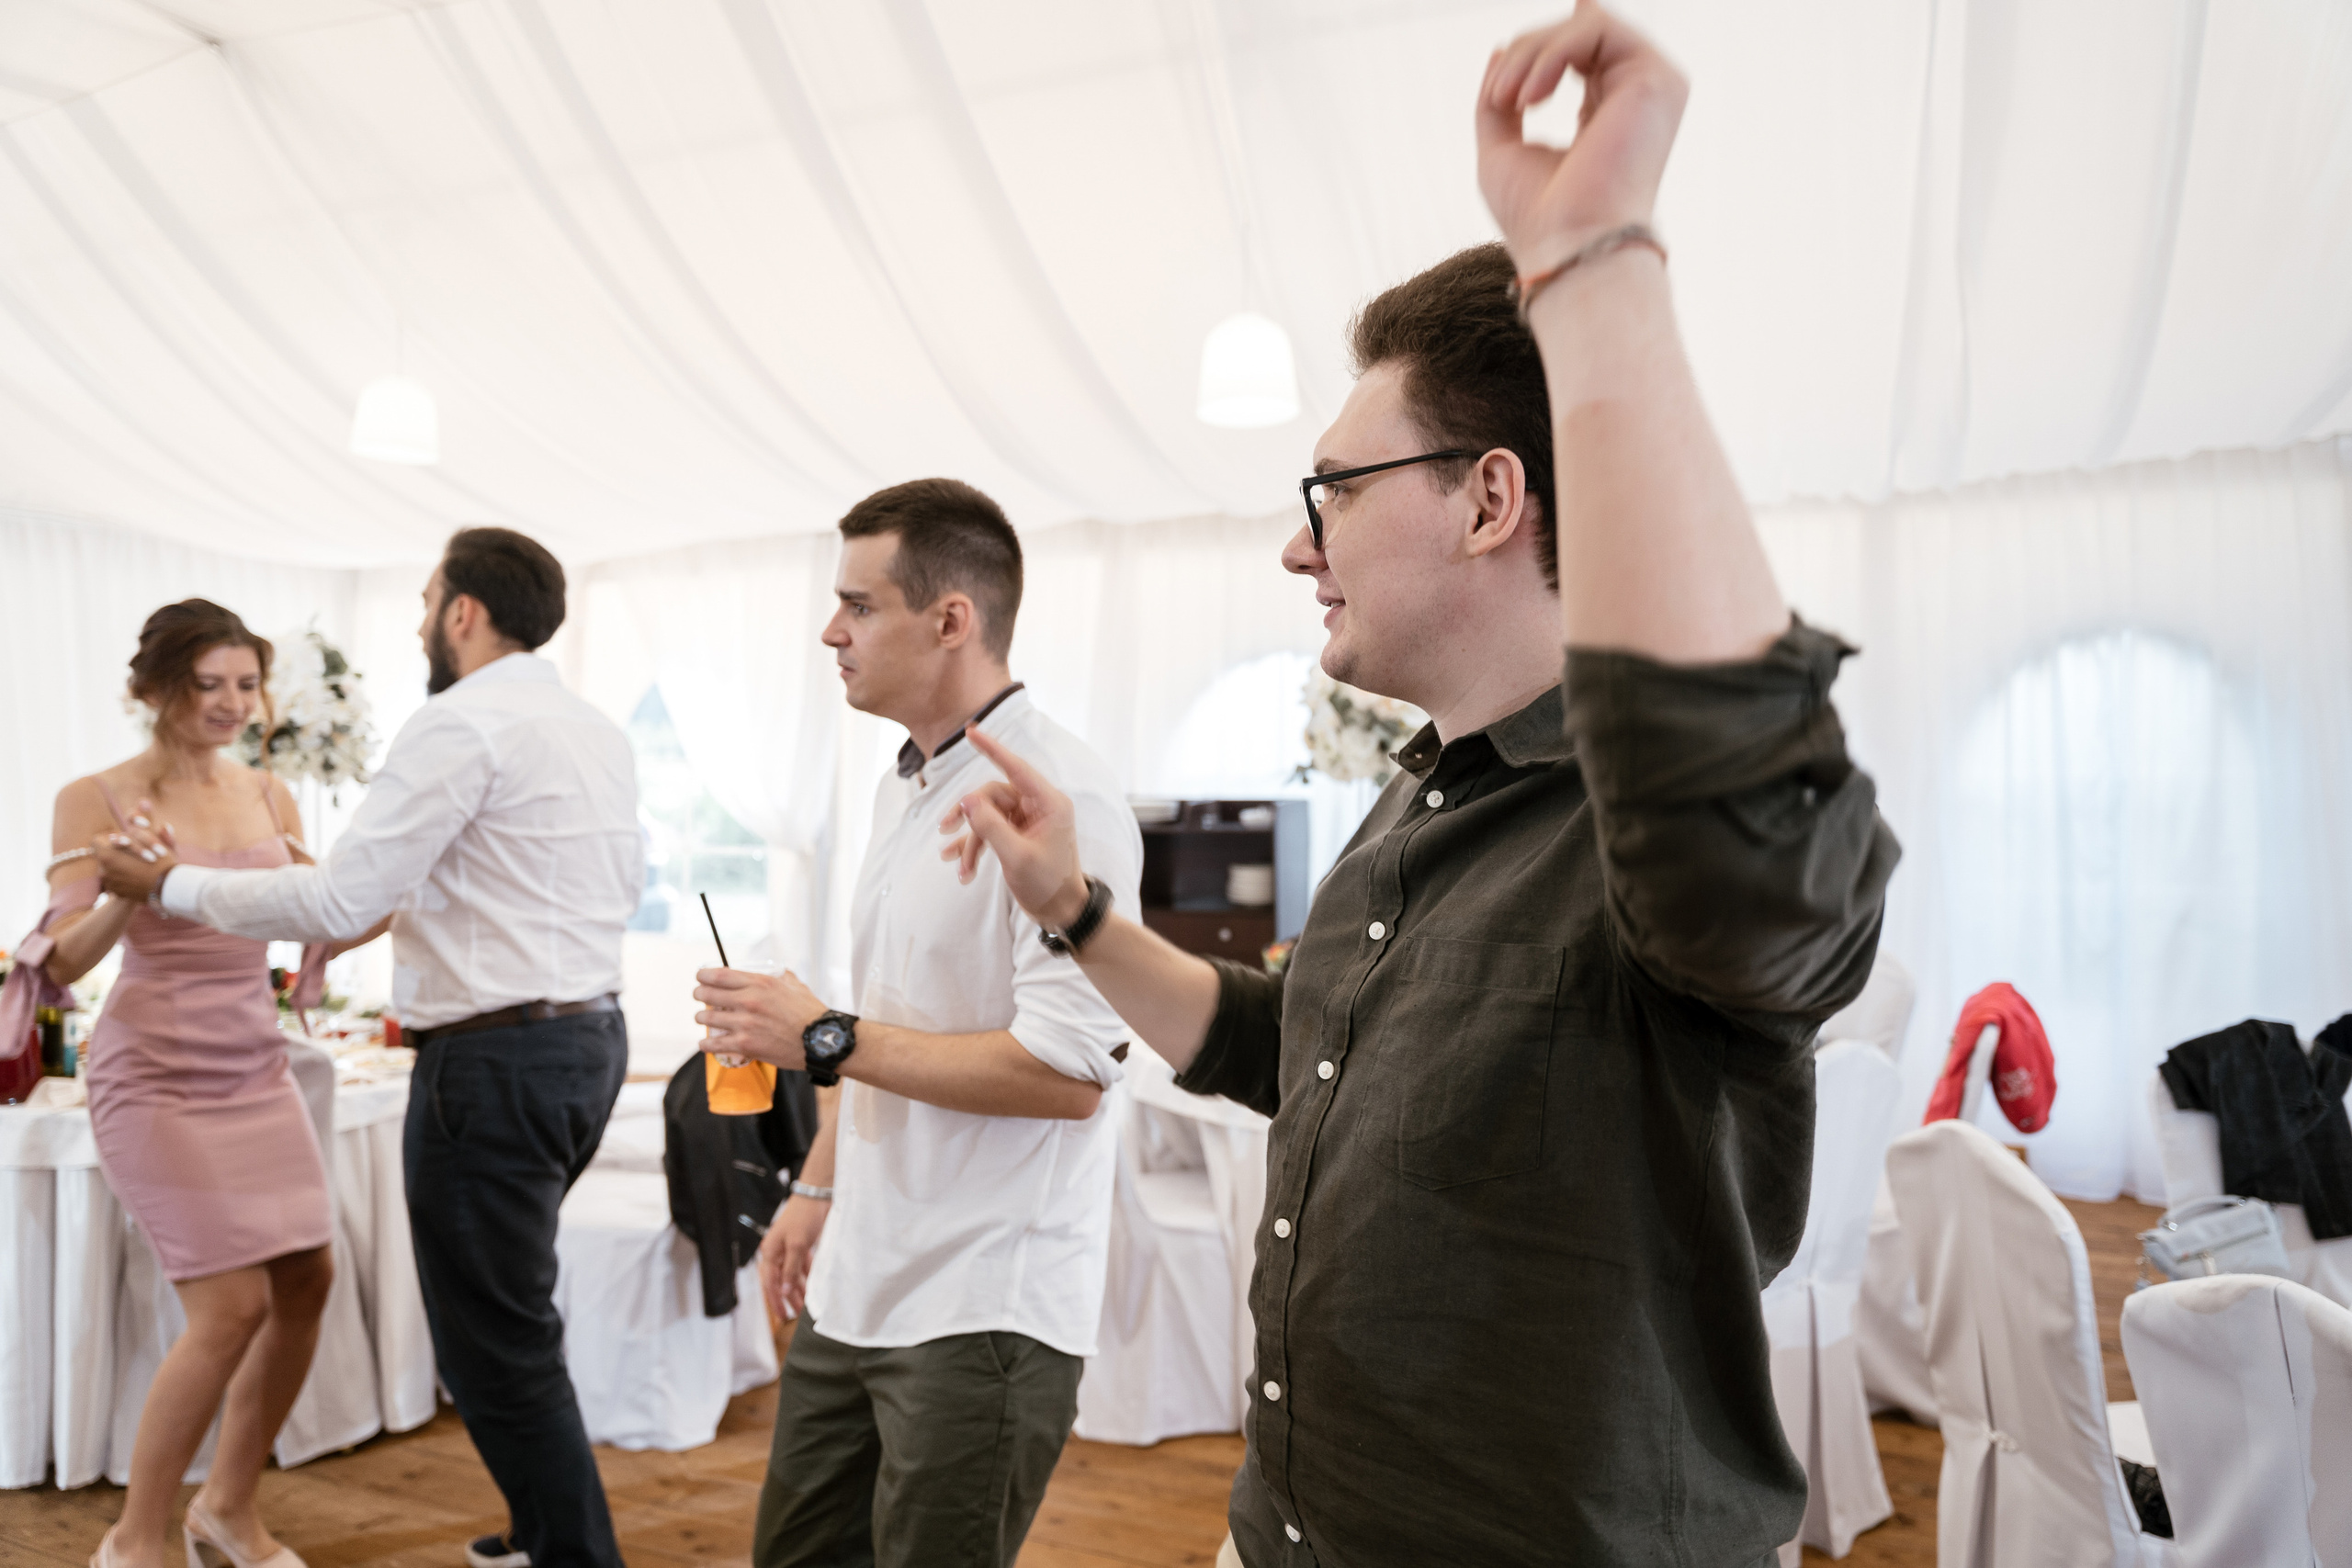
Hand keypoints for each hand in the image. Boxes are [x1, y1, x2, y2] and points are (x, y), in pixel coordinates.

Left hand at [91, 802, 177, 901]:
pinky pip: (115, 882)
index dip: (111, 839)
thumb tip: (142, 801)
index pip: (98, 841)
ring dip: (120, 865)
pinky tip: (139, 877)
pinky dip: (124, 879)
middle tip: (135, 854)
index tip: (125, 841)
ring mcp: (109, 884)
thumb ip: (145, 820)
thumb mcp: (154, 837)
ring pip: (109, 869)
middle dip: (117, 853)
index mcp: (107, 855)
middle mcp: (103, 870)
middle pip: (103, 855)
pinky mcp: (117, 894)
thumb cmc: (163, 861)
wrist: (171, 889)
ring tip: (139, 866)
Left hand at [693, 967, 821, 1068]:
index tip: (700, 977)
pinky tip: (705, 1043)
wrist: (820, 1040)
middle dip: (699, 994)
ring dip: (702, 1017)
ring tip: (703, 1018)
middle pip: (708, 994)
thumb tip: (771, 972)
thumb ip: (779, 977)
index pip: (720, 975)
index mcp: (760, 983)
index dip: (704, 975)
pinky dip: (706, 1043)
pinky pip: (714, 1044)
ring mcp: (745, 1024)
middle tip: (699, 996)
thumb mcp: (795, 985)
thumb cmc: (810, 1013)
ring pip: (707, 1018)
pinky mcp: (745, 1045)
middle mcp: (749, 1001)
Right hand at [758, 1193, 828, 1321]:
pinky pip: (802, 1266)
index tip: (782, 1316)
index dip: (775, 1301)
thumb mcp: (797, 1245)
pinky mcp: (802, 1245)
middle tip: (795, 1315)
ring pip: (791, 1275)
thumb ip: (790, 1269)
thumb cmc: (803, 1217)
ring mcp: (789, 1248)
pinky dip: (806, 1277)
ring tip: (805, 1306)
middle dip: (788, 1298)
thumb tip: (783, 1291)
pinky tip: (812, 1288)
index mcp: (770, 1252)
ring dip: (798, 1289)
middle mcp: (777, 1252)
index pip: (770, 1283)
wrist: (817, 1195)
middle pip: (780, 1281)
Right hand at [937, 729, 1089, 929]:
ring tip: (958, 865)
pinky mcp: (1018, 835)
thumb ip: (990, 827)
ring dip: (970, 840)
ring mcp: (1027, 821)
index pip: (1016, 768)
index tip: (970, 732)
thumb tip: (966, 800)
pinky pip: (989, 831)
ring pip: (987, 816)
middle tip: (945, 830)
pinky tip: (961, 867)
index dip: (992, 749)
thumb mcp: (1016, 857)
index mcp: (1049, 804)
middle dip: (968, 815)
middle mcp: (1039, 807)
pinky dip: (975, 848)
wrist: (1061, 912)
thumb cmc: (1048, 884)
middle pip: (992, 795)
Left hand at [1477, 0, 1687, 273]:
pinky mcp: (1656, 78)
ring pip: (1586, 24)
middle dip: (1526, 54)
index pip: (1586, 47)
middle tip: (1497, 98)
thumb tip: (1500, 49)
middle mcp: (1634, 94)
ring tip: (1507, 99)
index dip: (1556, 36)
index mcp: (1606, 110)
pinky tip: (1529, 98)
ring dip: (1532, 53)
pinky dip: (1551, 54)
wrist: (1569, 246)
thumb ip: (1501, 99)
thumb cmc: (1538, 217)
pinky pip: (1596, 27)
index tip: (1514, 59)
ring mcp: (1650, 85)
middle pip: (1578, 33)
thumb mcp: (1502, 148)